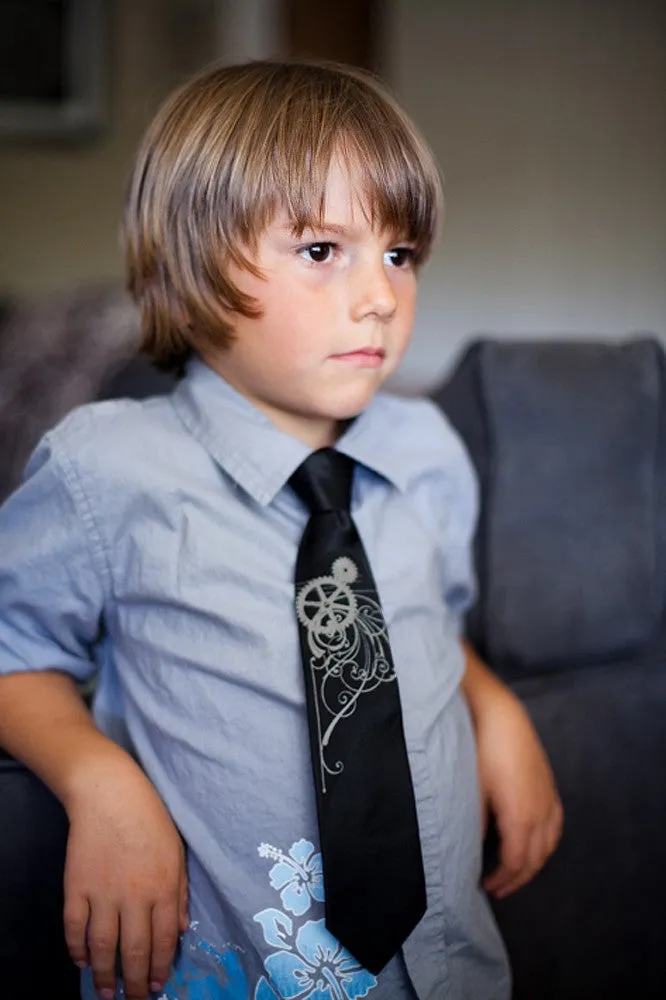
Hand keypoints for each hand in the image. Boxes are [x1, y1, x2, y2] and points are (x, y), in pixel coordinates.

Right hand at [63, 760, 188, 999]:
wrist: (109, 794)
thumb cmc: (150, 818)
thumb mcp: (176, 851)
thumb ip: (180, 891)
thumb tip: (181, 929)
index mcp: (163, 887)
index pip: (163, 940)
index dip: (160, 967)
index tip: (157, 986)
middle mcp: (133, 896)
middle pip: (134, 951)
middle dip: (134, 983)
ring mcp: (102, 893)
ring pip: (102, 947)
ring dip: (104, 975)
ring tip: (106, 993)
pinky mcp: (75, 887)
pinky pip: (74, 928)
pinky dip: (76, 949)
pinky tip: (82, 961)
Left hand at [476, 688, 562, 898]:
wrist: (502, 717)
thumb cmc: (482, 751)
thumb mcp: (474, 790)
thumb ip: (477, 823)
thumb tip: (475, 848)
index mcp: (520, 817)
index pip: (516, 862)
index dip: (502, 879)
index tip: (485, 886)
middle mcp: (540, 813)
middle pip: (535, 859)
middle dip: (517, 878)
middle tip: (497, 887)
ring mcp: (549, 800)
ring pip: (549, 845)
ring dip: (534, 863)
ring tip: (514, 871)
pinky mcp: (551, 788)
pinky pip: (556, 826)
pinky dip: (547, 843)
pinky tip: (536, 843)